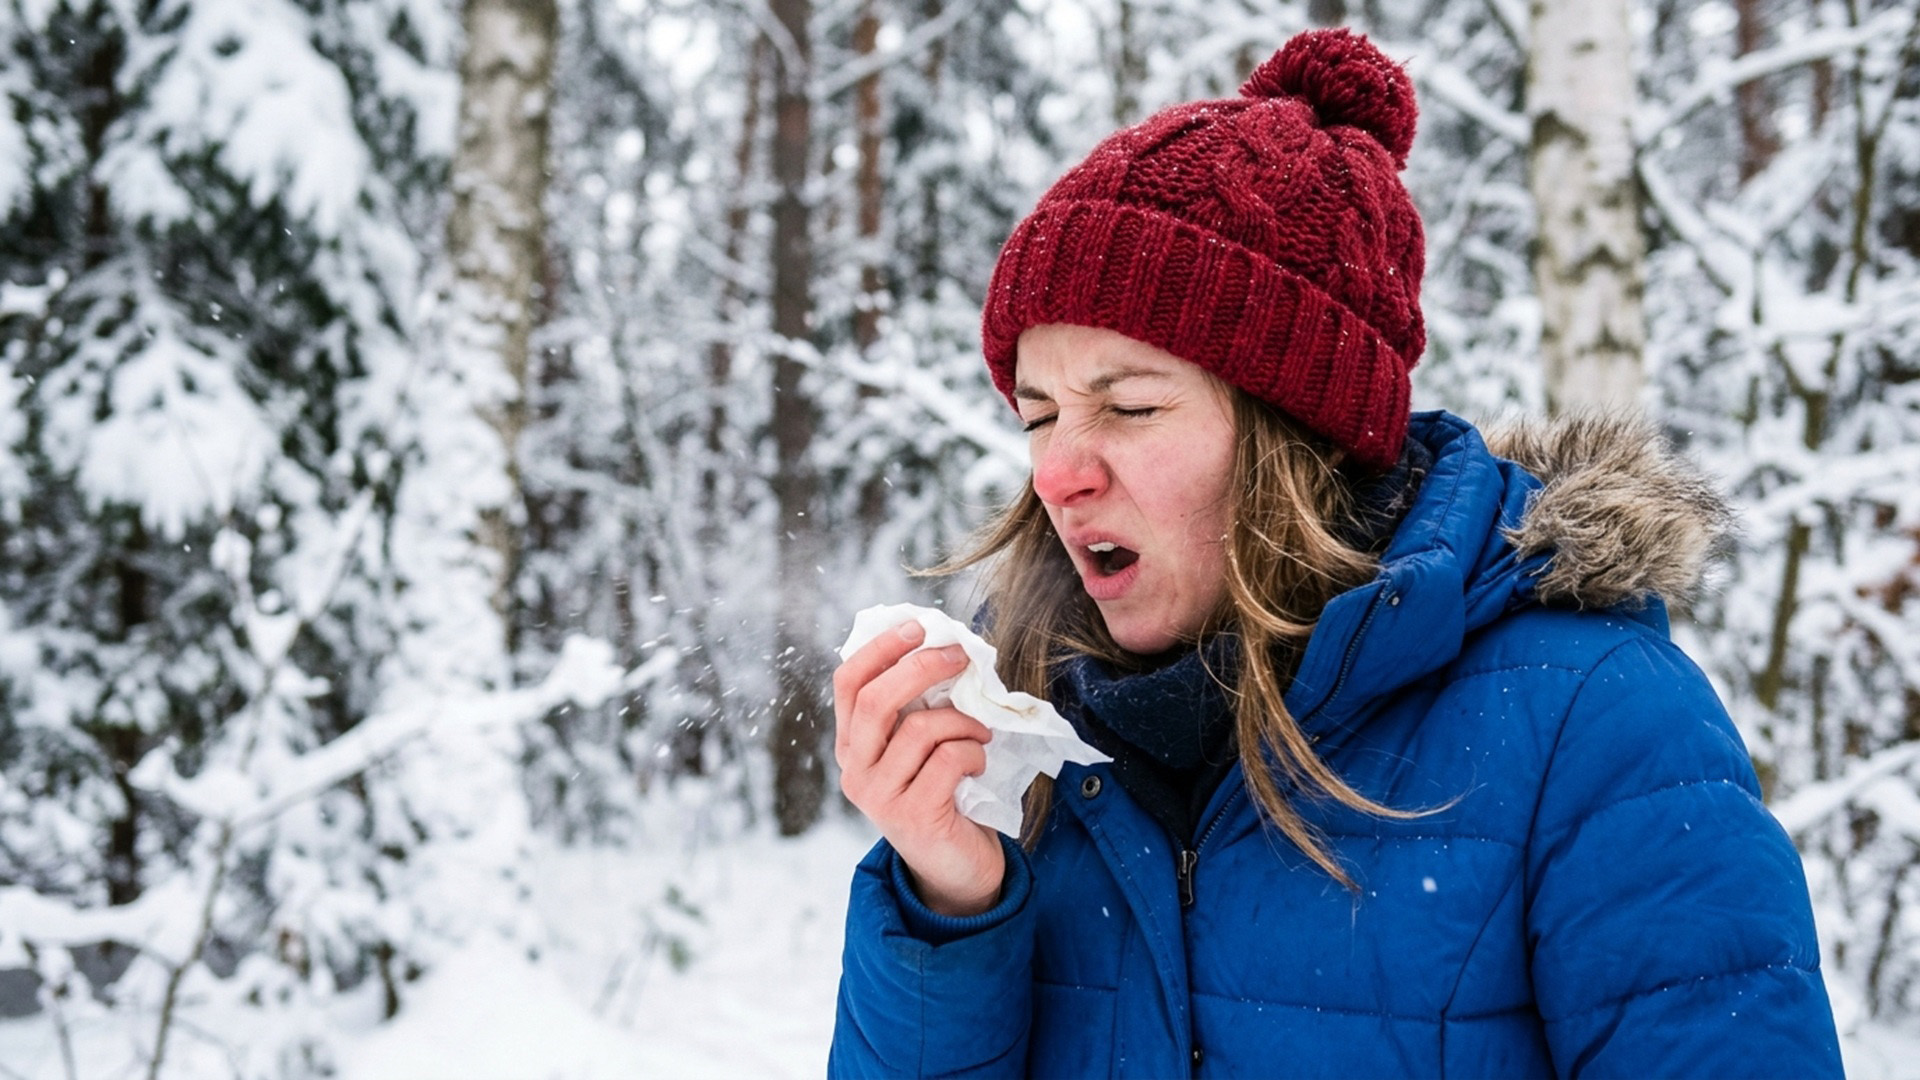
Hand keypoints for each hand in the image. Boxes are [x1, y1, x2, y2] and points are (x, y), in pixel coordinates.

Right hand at [834, 620, 1004, 916]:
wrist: (957, 870)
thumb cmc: (943, 796)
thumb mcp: (919, 750)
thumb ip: (916, 709)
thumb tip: (943, 649)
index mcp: (852, 746)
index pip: (848, 684)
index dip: (880, 649)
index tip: (917, 627)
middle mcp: (855, 770)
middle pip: (877, 700)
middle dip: (922, 668)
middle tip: (960, 657)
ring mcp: (880, 796)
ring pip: (921, 729)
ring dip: (963, 721)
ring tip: (980, 732)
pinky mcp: (914, 816)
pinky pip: (948, 760)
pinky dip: (973, 752)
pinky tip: (979, 763)